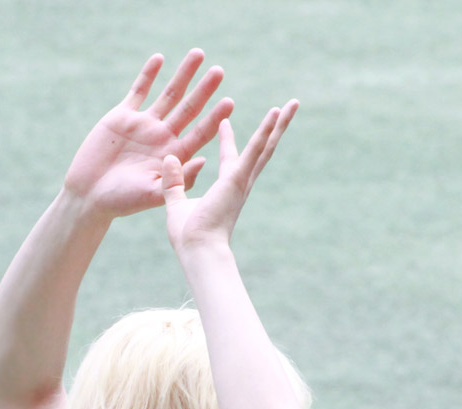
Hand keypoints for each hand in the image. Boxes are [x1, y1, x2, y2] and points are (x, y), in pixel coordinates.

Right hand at [64, 49, 233, 217]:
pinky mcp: (122, 117)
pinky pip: (139, 91)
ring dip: (183, 75)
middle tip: (220, 72)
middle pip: (189, 109)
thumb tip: (205, 161)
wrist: (89, 195)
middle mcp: (162, 138)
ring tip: (199, 54)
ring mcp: (144, 125)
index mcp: (173, 157)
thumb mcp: (153, 194)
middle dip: (204, 90)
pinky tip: (160, 58)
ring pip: (168, 94)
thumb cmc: (121, 202)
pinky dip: (149, 75)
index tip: (229, 102)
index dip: (214, 118)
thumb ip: (178, 180)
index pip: (200, 133)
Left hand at [161, 100, 298, 255]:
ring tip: (293, 103)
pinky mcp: (238, 178)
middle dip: (272, 130)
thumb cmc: (188, 238)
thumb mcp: (176, 203)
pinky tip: (276, 113)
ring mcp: (241, 181)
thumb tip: (168, 158)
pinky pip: (254, 150)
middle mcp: (239, 184)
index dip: (227, 141)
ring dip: (278, 125)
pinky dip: (265, 131)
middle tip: (283, 111)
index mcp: (225, 190)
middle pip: (260, 151)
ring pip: (265, 146)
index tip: (224, 123)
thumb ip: (173, 181)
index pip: (229, 159)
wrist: (198, 251)